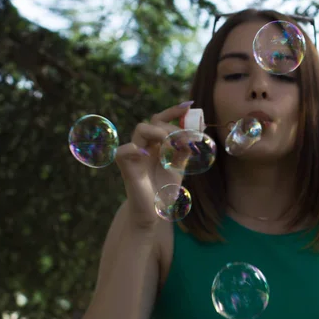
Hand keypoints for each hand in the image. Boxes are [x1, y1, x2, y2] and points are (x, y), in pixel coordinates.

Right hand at [115, 101, 192, 228]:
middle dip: (172, 127)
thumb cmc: (164, 189)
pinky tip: (147, 155)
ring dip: (158, 132)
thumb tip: (196, 134)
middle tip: (185, 141)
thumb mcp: (179, 167)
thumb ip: (185, 150)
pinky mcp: (127, 169)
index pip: (161, 120)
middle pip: (153, 122)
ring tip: (170, 145)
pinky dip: (133, 149)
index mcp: (156, 144)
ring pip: (140, 130)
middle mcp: (144, 146)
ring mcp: (134, 156)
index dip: (173, 111)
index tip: (189, 106)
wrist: (155, 212)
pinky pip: (122, 152)